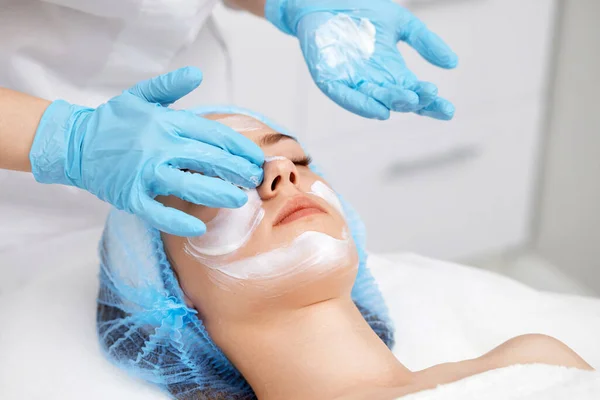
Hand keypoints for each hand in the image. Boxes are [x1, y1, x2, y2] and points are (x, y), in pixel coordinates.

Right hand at [30, 67, 263, 235]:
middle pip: (209, 159)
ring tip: (239, 200)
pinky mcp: (131, 195)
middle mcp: (160, 146)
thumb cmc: (112, 121)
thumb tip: (196, 74)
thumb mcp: (140, 96)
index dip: (239, 148)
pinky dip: (178, 222)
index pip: (213, 135)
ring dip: (218, 193)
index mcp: (167, 123)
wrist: (74, 143)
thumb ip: (170, 86)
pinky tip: (199, 228)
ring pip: (191, 185)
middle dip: (237, 171)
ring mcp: (146, 172)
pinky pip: (158, 212)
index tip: (257, 158)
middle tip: (256, 180)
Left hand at [266, 0, 457, 119]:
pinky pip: (345, 96)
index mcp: (391, 71)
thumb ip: (425, 42)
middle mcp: (374, 81)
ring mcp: (352, 81)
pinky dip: (361, 104)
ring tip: (410, 101)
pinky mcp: (330, 79)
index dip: (430, 103)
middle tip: (428, 96)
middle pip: (397, 100)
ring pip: (375, 99)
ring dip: (392, 102)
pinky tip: (378, 110)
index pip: (414, 93)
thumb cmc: (361, 9)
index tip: (448, 110)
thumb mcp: (401, 22)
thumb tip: (453, 64)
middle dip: (414, 101)